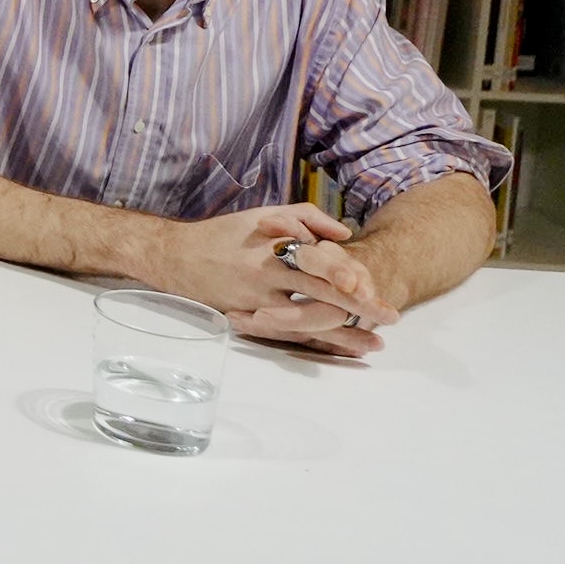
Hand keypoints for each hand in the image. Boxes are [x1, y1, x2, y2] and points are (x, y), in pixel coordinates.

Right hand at [145, 200, 392, 358]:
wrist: (175, 257)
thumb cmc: (224, 234)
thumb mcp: (264, 214)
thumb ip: (307, 217)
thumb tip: (346, 236)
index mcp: (272, 243)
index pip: (317, 259)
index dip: (345, 274)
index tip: (371, 286)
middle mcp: (266, 272)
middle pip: (319, 293)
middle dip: (358, 307)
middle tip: (389, 317)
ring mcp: (257, 299)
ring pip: (307, 320)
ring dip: (343, 334)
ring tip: (373, 344)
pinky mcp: (248, 318)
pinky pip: (288, 334)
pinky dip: (315, 342)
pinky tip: (339, 349)